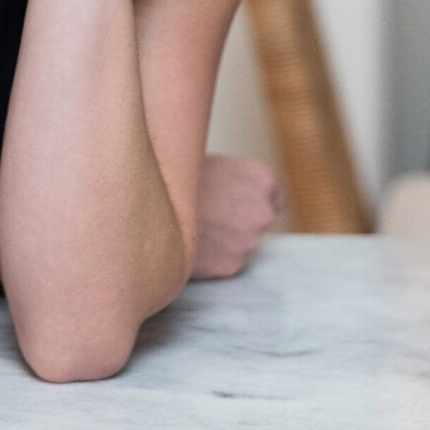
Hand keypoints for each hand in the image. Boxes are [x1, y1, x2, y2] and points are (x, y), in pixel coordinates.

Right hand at [190, 154, 284, 280]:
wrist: (152, 202)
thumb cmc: (179, 176)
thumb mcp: (214, 163)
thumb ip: (238, 180)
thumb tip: (239, 192)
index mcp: (262, 180)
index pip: (278, 197)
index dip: (257, 200)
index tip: (242, 204)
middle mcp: (262, 212)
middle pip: (259, 222)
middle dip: (239, 221)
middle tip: (211, 213)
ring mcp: (248, 242)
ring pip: (240, 244)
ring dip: (224, 240)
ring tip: (197, 225)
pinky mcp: (230, 266)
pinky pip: (224, 262)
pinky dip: (211, 257)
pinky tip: (192, 241)